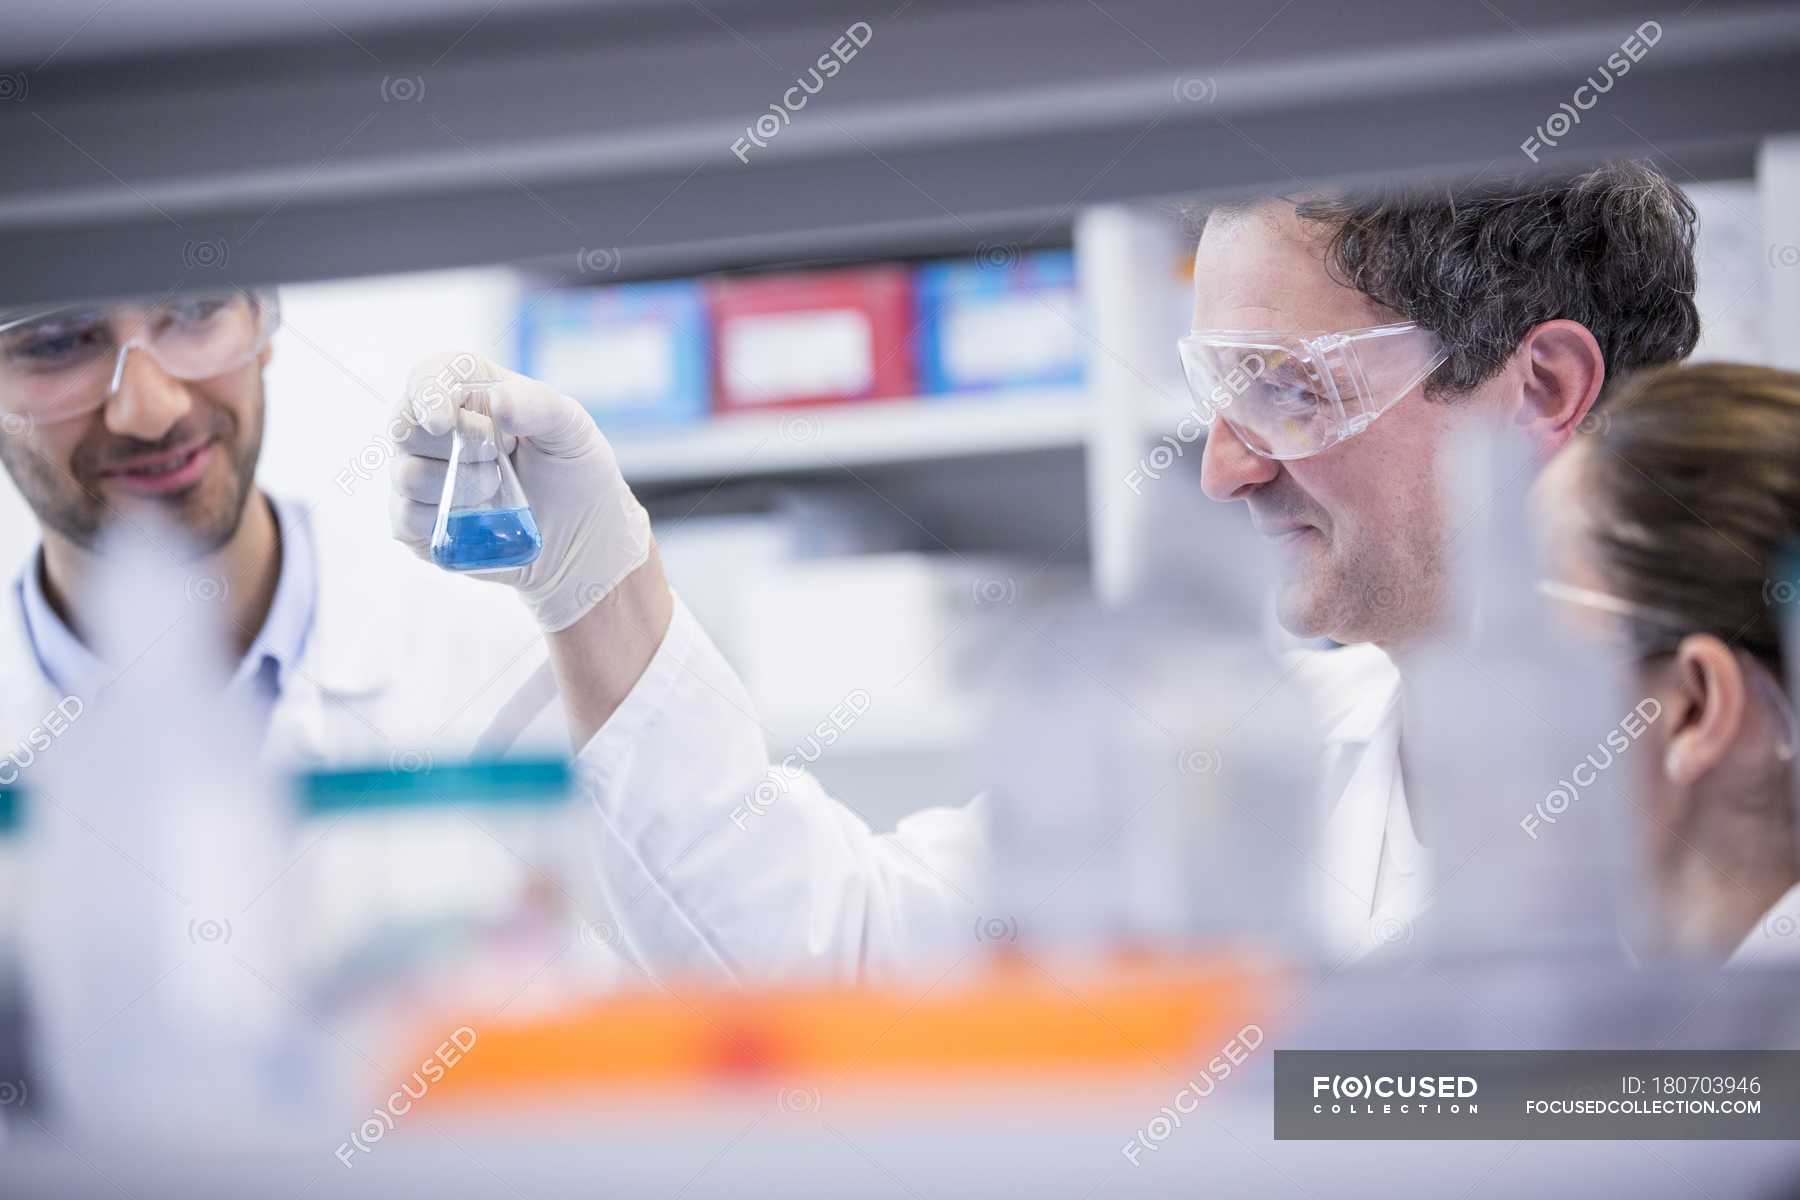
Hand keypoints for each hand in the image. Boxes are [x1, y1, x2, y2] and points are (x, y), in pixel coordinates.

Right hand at [389, 350, 652, 631]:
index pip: (430, 376)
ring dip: (459, 486)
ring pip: (407, 474)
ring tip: (499, 489)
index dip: (428, 393)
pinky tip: (477, 519)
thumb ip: (539, 405)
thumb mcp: (573, 432)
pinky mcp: (421, 524)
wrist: (586, 542)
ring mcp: (426, 478)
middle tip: (498, 456)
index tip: (443, 422)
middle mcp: (439, 432)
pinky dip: (441, 521)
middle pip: (405, 423)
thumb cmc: (577, 476)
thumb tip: (497, 401)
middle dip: (451, 444)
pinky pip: (406, 518)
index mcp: (473, 394)